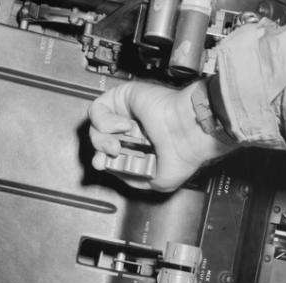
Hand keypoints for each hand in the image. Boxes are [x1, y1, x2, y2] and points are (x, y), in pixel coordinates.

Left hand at [87, 81, 236, 191]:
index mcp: (142, 146)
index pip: (111, 153)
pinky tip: (124, 125)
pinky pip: (98, 108)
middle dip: (102, 150)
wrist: (189, 130)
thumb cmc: (184, 151)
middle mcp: (134, 129)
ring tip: (119, 142)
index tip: (103, 165)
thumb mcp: (159, 182)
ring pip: (96, 126)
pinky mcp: (123, 97)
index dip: (103, 160)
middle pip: (101, 139)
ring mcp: (128, 113)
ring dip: (103, 138)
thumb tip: (116, 172)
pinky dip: (105, 121)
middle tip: (114, 153)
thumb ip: (135, 180)